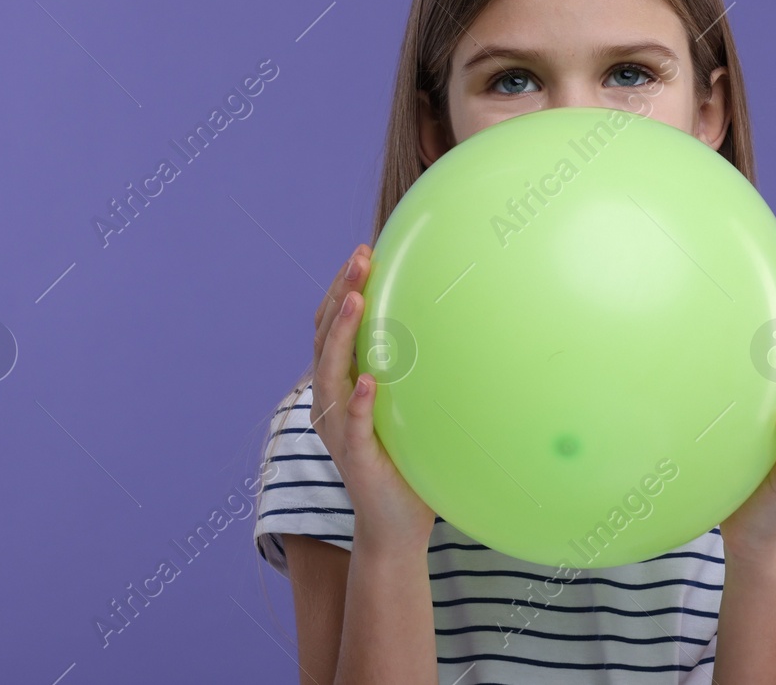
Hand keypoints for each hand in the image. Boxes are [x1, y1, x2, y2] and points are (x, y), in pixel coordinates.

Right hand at [312, 243, 437, 547]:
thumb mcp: (407, 405)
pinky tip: (368, 380)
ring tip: (357, 300)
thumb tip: (450, 322)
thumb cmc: (405, 460)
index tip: (363, 251)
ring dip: (343, 334)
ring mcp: (337, 429)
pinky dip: (356, 402)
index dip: (341, 288)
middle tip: (360, 258)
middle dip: (340, 293)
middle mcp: (329, 401)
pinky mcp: (354, 458)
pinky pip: (352, 426)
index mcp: (338, 385)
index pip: (331, 326)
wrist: (395, 524)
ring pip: (330, 372)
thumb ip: (411, 370)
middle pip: (325, 337)